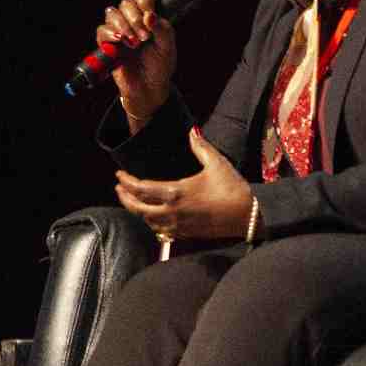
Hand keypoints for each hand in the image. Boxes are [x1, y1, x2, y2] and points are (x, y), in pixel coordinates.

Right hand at [96, 0, 176, 123]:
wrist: (149, 88)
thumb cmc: (160, 66)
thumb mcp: (168, 46)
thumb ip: (162, 28)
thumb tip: (150, 15)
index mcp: (149, 16)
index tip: (149, 12)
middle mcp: (133, 20)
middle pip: (126, 3)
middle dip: (136, 18)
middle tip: (145, 36)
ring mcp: (119, 31)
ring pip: (112, 13)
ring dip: (124, 26)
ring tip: (135, 42)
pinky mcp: (107, 43)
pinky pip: (102, 30)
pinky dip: (111, 33)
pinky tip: (120, 41)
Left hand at [114, 127, 255, 241]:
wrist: (246, 216)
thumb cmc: (232, 188)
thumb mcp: (217, 163)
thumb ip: (201, 147)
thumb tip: (191, 131)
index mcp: (176, 192)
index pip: (141, 188)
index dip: (127, 181)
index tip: (119, 175)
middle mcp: (172, 211)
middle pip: (137, 208)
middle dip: (125, 198)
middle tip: (119, 189)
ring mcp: (178, 225)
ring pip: (147, 221)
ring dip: (137, 211)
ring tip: (133, 201)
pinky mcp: (186, 234)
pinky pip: (161, 230)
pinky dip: (151, 223)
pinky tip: (152, 217)